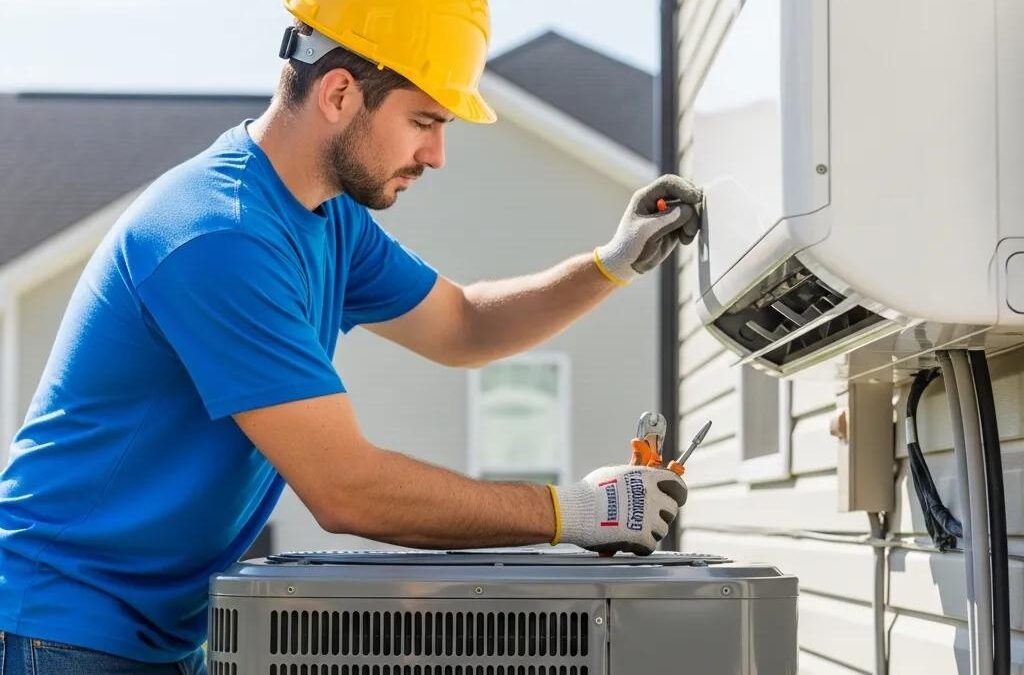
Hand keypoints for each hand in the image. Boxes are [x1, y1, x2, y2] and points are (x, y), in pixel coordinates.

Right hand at [552, 463, 686, 555]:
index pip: (677, 485)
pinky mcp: (641, 536)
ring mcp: (647, 517)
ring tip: (630, 528)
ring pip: (662, 530)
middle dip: (661, 515)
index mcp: (647, 477)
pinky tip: (628, 542)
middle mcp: (651, 496)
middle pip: (671, 510)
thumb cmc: (590, 491)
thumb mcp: (616, 473)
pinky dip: (640, 547)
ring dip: (649, 531)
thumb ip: (635, 471)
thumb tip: (644, 463)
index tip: (675, 499)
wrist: (574, 511)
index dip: (677, 493)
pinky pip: (650, 546)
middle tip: (646, 518)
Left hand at [594, 174, 702, 284]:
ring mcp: (668, 213)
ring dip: (692, 222)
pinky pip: (690, 221)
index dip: (683, 188)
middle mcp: (658, 202)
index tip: (695, 199)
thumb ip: (667, 219)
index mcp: (646, 197)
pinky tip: (685, 240)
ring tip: (686, 237)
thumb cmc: (630, 245)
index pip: (668, 183)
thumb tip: (688, 209)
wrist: (627, 264)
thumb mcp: (647, 231)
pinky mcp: (675, 226)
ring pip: (690, 208)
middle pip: (683, 193)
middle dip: (691, 208)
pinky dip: (691, 230)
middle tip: (691, 226)